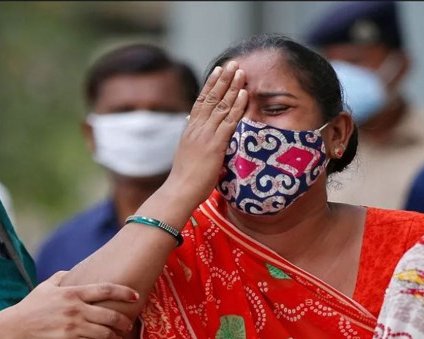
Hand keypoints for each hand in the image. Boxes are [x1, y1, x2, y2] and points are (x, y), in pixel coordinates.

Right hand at [0, 271, 138, 338]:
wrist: (15, 328)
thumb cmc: (31, 306)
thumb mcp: (46, 286)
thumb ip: (62, 277)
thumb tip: (72, 272)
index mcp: (73, 293)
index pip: (105, 290)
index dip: (123, 292)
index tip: (135, 296)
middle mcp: (76, 309)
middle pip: (110, 315)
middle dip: (124, 321)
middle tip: (128, 325)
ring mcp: (74, 327)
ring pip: (105, 333)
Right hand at [166, 60, 247, 206]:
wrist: (179, 191)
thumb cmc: (185, 180)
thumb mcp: (188, 154)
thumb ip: (194, 141)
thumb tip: (194, 131)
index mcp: (190, 130)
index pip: (201, 101)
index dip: (211, 85)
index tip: (218, 71)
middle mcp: (197, 128)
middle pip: (211, 97)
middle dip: (223, 79)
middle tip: (232, 63)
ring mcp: (206, 135)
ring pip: (221, 105)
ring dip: (232, 87)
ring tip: (240, 71)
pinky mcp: (215, 144)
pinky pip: (229, 121)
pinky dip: (237, 106)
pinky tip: (244, 94)